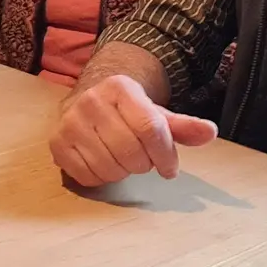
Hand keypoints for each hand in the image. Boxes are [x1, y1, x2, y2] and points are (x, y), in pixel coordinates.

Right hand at [49, 75, 217, 186]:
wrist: (87, 101)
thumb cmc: (127, 113)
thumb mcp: (156, 114)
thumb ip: (182, 126)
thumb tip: (210, 132)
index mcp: (120, 87)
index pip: (150, 128)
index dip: (165, 155)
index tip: (170, 168)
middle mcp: (91, 100)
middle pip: (131, 152)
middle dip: (144, 164)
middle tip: (142, 159)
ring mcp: (70, 122)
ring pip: (110, 167)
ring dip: (123, 172)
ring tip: (123, 159)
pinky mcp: (57, 144)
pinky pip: (88, 176)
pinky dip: (102, 178)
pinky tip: (104, 163)